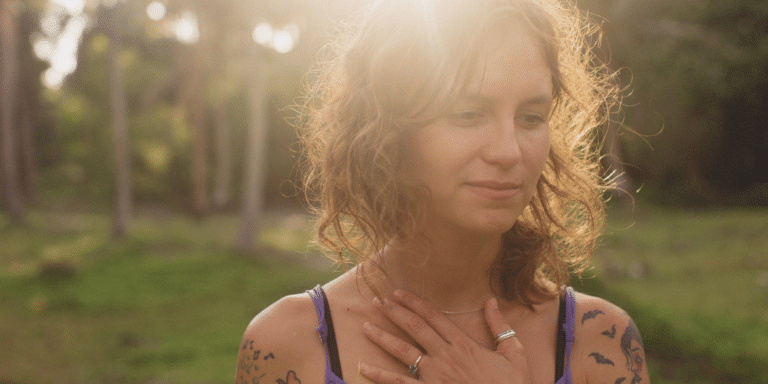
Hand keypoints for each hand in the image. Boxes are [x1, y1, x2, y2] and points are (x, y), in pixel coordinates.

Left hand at [360, 290, 530, 383]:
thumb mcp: (514, 353)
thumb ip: (500, 327)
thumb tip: (491, 301)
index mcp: (465, 345)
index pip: (434, 316)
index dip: (414, 302)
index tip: (398, 292)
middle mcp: (447, 357)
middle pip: (415, 328)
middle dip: (394, 313)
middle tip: (377, 301)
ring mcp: (436, 377)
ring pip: (403, 352)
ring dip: (383, 337)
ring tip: (366, 326)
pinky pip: (400, 383)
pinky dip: (380, 375)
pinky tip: (364, 367)